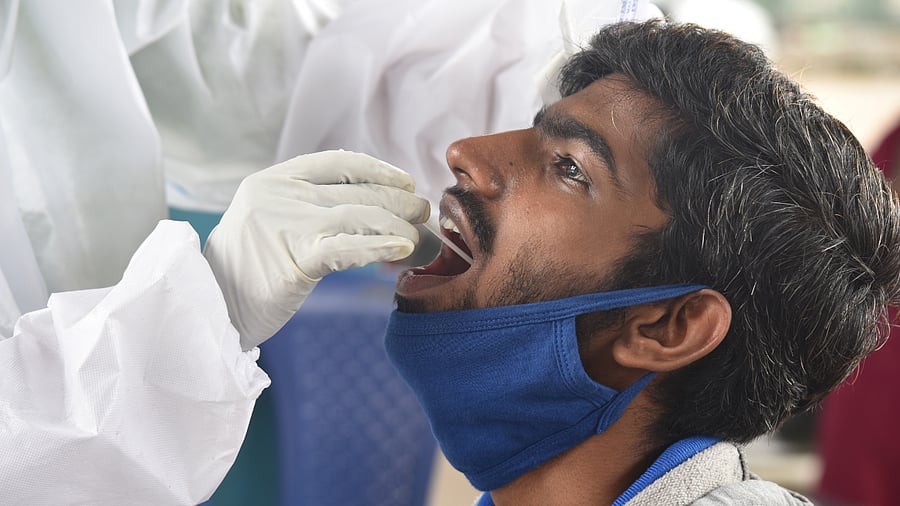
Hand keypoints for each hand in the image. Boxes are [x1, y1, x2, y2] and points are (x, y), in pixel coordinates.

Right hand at [204, 150, 429, 349]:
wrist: (207, 307)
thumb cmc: (246, 270)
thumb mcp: (269, 221)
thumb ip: (307, 206)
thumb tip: (371, 203)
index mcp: (273, 179)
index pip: (338, 162)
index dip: (379, 170)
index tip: (405, 182)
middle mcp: (279, 194)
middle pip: (357, 191)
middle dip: (399, 202)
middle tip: (424, 215)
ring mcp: (286, 224)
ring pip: (360, 216)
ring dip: (400, 227)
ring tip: (421, 238)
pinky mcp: (295, 260)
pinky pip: (349, 248)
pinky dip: (380, 246)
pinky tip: (403, 249)